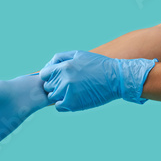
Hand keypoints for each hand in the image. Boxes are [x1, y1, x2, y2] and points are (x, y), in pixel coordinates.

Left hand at [40, 50, 157, 111]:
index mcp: (64, 66)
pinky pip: (59, 107)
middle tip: (69, 85)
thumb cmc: (98, 65)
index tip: (58, 78)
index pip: (44, 75)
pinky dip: (64, 104)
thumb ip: (60, 58)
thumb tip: (47, 67)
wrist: (116, 78)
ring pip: (52, 97)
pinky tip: (74, 100)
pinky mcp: (73, 103)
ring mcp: (68, 92)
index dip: (50, 77)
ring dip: (60, 95)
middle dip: (56, 85)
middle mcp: (64, 79)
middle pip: (48, 86)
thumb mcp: (79, 54)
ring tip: (73, 92)